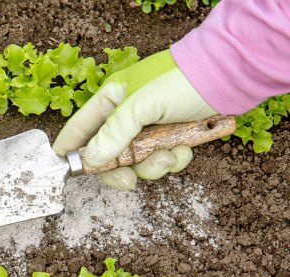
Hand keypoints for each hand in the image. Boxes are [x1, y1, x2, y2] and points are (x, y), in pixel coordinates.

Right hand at [53, 50, 216, 188]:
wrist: (231, 76)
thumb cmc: (182, 81)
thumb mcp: (142, 105)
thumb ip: (114, 134)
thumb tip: (92, 160)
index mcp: (110, 100)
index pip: (79, 128)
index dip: (70, 150)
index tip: (65, 170)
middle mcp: (125, 115)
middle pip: (107, 154)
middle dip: (120, 169)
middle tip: (129, 180)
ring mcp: (147, 128)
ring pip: (136, 162)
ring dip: (153, 165)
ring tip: (171, 156)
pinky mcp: (169, 137)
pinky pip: (160, 159)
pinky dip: (173, 160)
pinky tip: (185, 149)